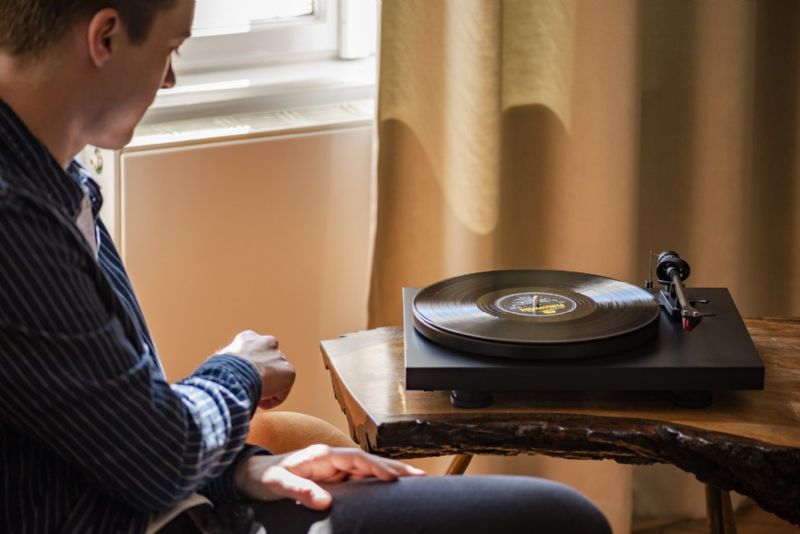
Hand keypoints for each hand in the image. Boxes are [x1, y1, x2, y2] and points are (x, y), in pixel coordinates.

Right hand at [221, 330, 295, 408]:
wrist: (236, 375)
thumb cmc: (221, 371)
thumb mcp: (218, 362)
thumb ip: (226, 364)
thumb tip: (217, 376)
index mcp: (248, 338)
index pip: (252, 352)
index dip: (246, 368)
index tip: (241, 379)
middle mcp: (267, 342)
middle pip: (267, 363)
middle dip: (262, 375)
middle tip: (250, 388)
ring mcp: (280, 357)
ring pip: (275, 378)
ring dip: (267, 388)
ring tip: (253, 395)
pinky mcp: (289, 372)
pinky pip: (281, 392)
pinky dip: (272, 400)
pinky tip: (260, 400)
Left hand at [234, 445, 425, 508]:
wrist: (250, 476)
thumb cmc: (263, 478)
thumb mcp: (277, 485)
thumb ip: (300, 490)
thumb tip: (324, 500)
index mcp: (322, 455)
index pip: (357, 460)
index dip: (377, 468)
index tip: (395, 478)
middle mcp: (332, 459)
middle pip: (370, 462)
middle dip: (395, 468)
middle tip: (421, 477)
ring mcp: (334, 469)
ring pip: (368, 470)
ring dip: (391, 474)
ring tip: (415, 481)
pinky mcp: (333, 479)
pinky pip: (360, 480)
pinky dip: (378, 483)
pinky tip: (391, 489)